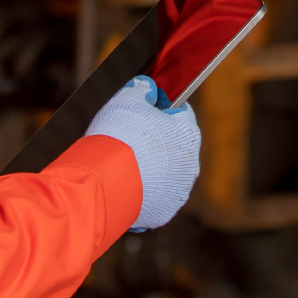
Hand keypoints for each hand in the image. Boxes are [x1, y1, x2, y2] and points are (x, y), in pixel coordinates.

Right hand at [82, 75, 200, 230]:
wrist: (106, 181)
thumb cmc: (119, 136)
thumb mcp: (126, 99)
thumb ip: (140, 88)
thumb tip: (146, 86)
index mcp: (187, 133)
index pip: (180, 113)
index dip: (159, 110)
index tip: (143, 111)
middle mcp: (191, 163)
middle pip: (174, 146)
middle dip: (156, 141)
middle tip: (129, 139)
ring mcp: (179, 190)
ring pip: (166, 174)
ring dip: (151, 168)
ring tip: (124, 165)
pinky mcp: (165, 211)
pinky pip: (155, 197)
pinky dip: (144, 191)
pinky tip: (125, 185)